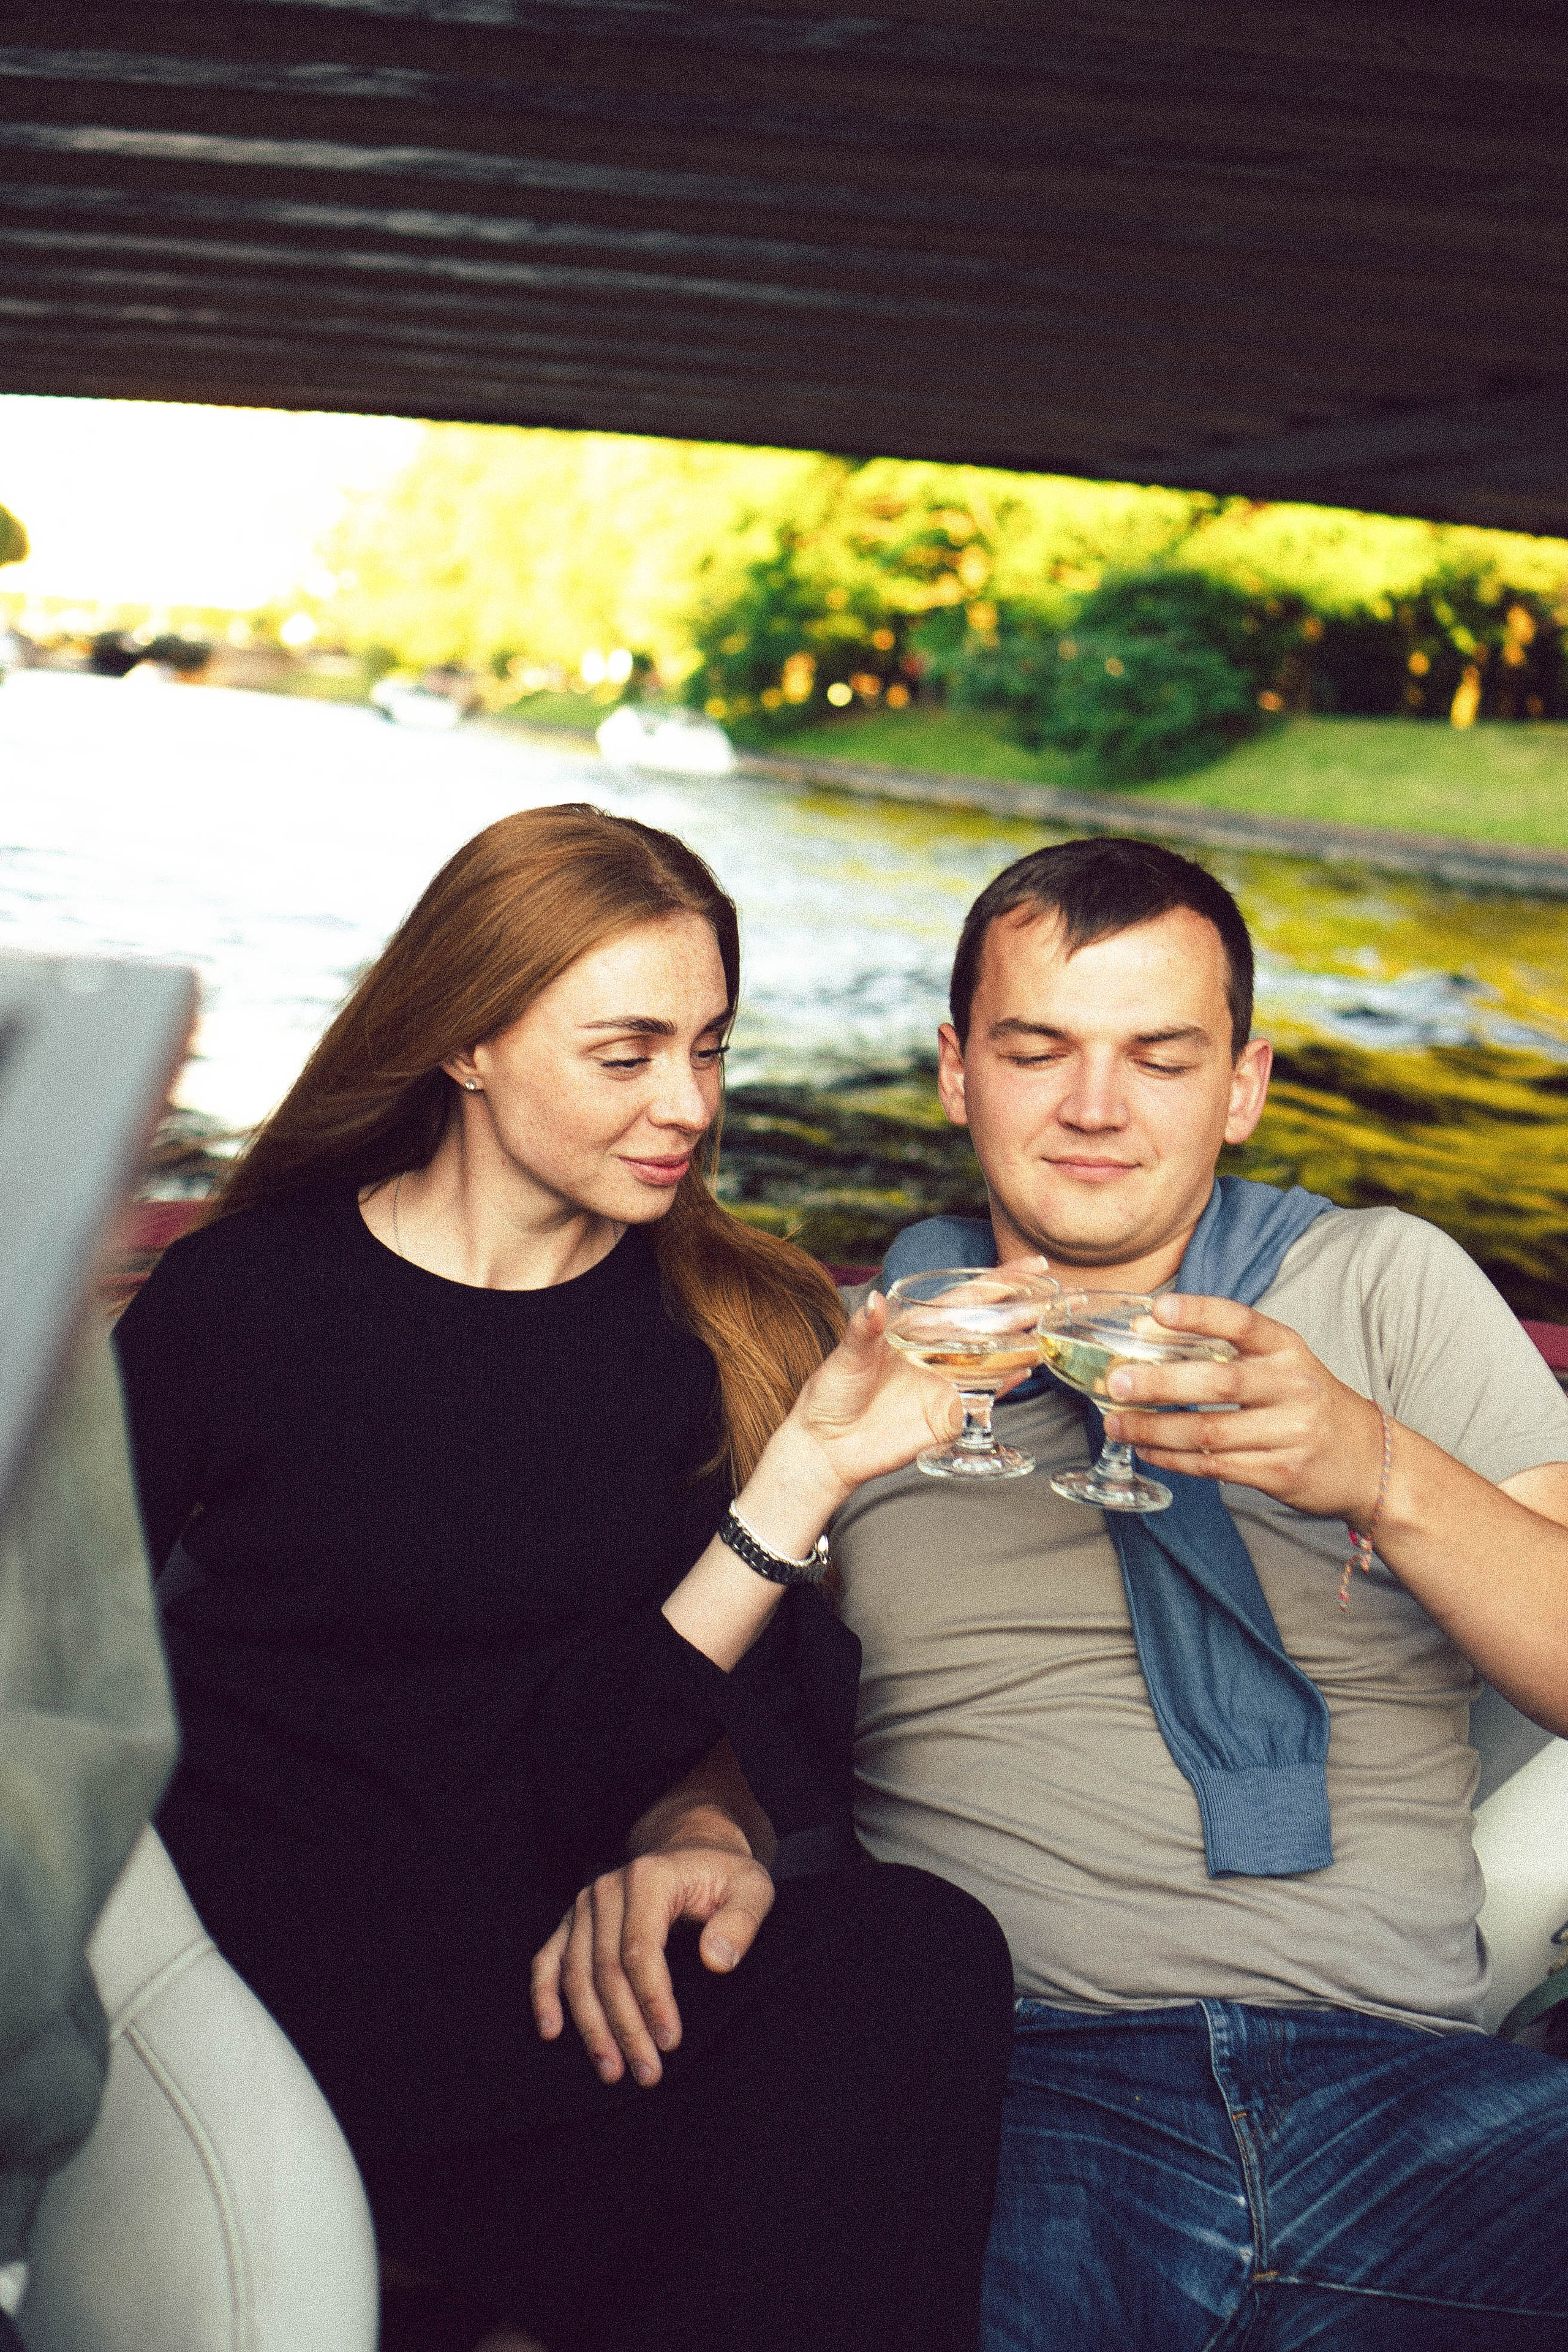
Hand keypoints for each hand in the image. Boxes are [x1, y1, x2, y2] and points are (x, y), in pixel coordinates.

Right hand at [530, 1835, 774, 2088]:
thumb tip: (716, 1962)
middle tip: (647, 2073)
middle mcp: (608, 1889)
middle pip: (606, 1969)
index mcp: (649, 1878)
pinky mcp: (574, 1921)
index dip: (652, 2000)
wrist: (692, 1850)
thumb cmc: (725, 1876)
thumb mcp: (752, 1887)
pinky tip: (551, 2030)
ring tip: (612, 2070)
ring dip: (591, 2027)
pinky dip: (545, 1995)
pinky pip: (549, 1959)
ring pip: (577, 1974)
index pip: (640, 1950)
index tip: (670, 2042)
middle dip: (624, 2027)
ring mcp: (585, 1905)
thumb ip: (740, 1921)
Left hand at [773, 1258, 1051, 1510]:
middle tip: (1062, 1296)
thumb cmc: (832, 1394)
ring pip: (997, 1360)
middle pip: (992, 1326)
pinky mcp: (950, 1416)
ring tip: (1054, 1328)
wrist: (826, 1447)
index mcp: (918, 1328)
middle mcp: (940, 1352)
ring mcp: (948, 1384)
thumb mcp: (845, 1357)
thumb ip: (864, 1330)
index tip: (1035, 1263)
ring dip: (1025, 1345)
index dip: (1000, 1280)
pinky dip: (1008, 1383)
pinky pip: (986, 1397)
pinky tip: (1028, 1368)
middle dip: (1027, 1310)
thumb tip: (874, 1300)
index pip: (967, 1297)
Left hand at [1099, 1292, 1386, 1525]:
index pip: (1241, 1322)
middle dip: (1160, 1383)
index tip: (1158, 1309)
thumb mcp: (1281, 1363)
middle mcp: (1292, 1387)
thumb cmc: (1308, 1402)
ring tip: (1116, 1423)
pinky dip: (1173, 1458)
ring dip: (1154, 1429)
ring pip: (1208, 1432)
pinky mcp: (1279, 1473)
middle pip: (1218, 1383)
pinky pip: (1213, 1466)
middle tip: (1115, 1383)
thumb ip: (1225, 1349)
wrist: (1368, 1461)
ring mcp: (1289, 1434)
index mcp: (1288, 1349)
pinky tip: (1146, 1448)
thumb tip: (1146, 1333)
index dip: (1200, 1314)